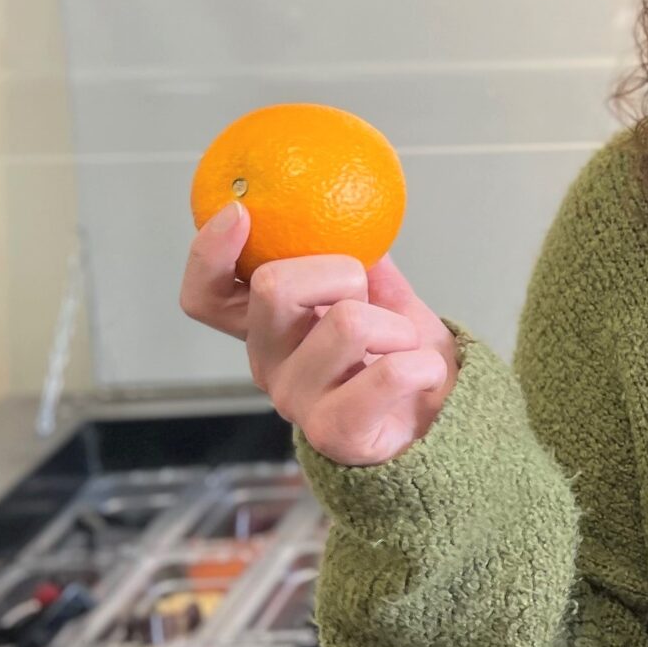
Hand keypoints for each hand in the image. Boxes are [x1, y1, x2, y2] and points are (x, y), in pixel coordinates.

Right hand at [179, 199, 461, 466]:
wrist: (441, 421)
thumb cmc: (403, 357)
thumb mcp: (381, 298)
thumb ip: (362, 263)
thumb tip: (357, 222)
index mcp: (268, 328)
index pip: (206, 296)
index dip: (208, 253)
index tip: (240, 213)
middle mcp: (269, 363)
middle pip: (274, 286)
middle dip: (342, 273)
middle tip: (369, 299)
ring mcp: (296, 400)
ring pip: (346, 322)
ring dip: (396, 326)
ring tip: (404, 347)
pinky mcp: (335, 432)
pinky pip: (387, 372)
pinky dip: (421, 363)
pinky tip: (423, 373)